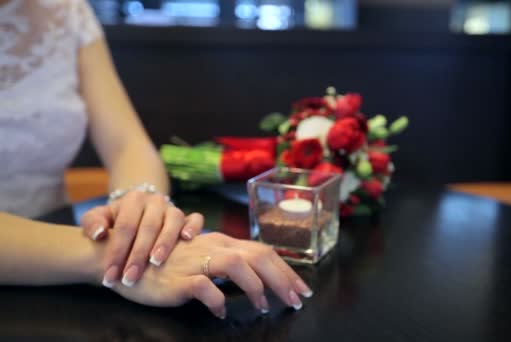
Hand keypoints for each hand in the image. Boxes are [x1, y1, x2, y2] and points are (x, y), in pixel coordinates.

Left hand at [80, 191, 203, 287]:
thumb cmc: (116, 220)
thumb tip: (99, 234)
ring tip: (156, 263)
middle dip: (138, 255)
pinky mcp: (187, 217)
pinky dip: (193, 227)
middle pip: (148, 226)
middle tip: (130, 278)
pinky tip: (187, 240)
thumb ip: (92, 223)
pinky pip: (195, 218)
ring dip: (165, 243)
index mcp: (133, 200)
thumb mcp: (99, 217)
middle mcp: (155, 201)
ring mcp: (172, 208)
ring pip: (173, 221)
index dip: (116, 251)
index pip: (125, 226)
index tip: (109, 275)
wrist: (138, 211)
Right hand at [110, 232, 313, 317]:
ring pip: (238, 266)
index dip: (286, 270)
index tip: (301, 289)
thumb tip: (257, 276)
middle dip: (283, 279)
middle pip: (258, 256)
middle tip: (297, 300)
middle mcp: (214, 246)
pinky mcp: (179, 278)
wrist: (126, 259)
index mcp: (223, 242)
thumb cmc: (168, 262)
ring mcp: (197, 261)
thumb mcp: (203, 257)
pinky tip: (221, 313)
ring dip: (257, 288)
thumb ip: (227, 261)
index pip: (263, 251)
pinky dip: (218, 302)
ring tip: (265, 307)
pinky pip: (205, 288)